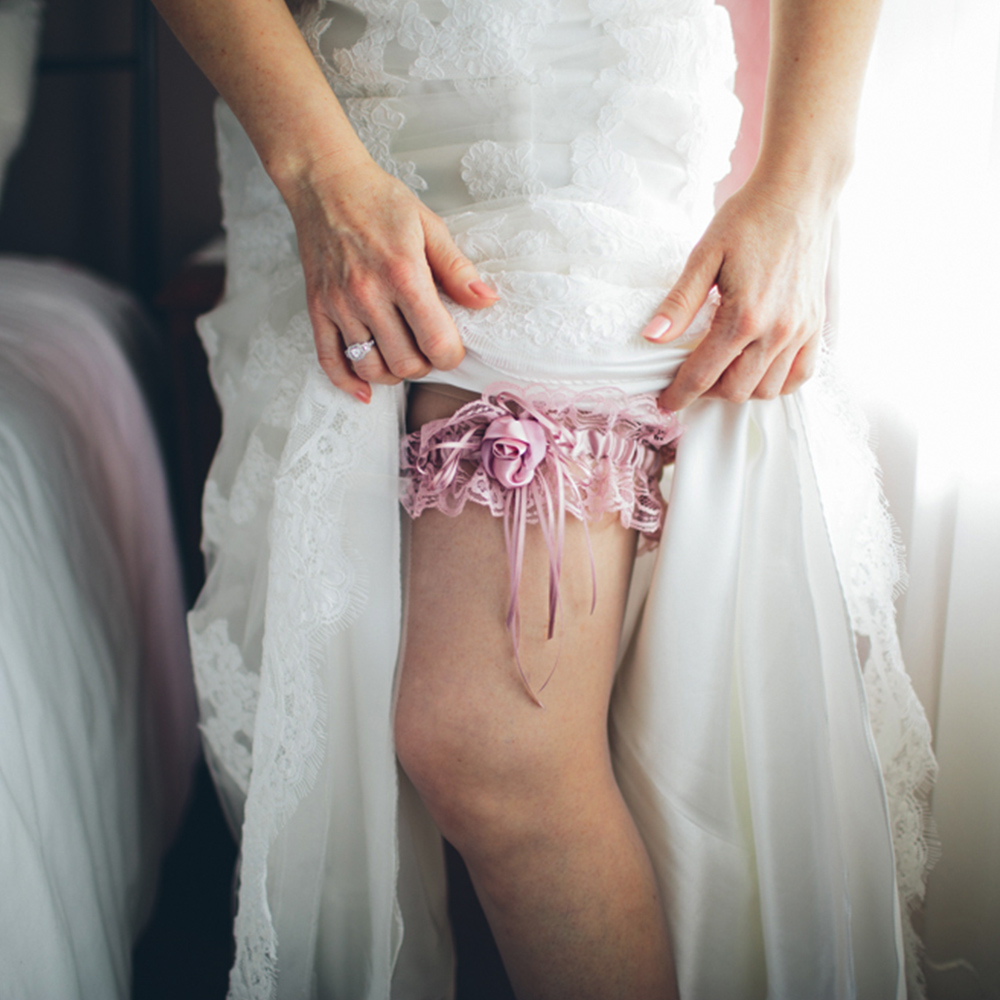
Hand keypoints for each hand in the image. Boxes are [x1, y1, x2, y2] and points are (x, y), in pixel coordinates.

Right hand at [284, 155, 496, 402]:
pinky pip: (330, 360)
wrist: (325, 184)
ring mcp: (339, 305)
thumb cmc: (380, 202)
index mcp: (403, 274)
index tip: (453, 348)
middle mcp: (368, 294)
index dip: (451, 356)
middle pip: (405, 363)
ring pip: (370, 368)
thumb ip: (458, 269)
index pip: (435, 342)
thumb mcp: (429, 226)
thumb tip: (486, 301)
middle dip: (425, 366)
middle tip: (429, 350)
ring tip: (402, 357)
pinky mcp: (317, 309)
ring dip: (392, 374)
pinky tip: (365, 389)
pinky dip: (348, 382)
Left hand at [642, 179, 833, 411]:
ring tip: (722, 372)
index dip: (680, 394)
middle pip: (736, 390)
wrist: (799, 192)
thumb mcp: (704, 255)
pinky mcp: (816, 324)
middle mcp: (777, 331)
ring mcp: (801, 330)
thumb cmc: (749, 217)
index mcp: (744, 317)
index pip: (703, 375)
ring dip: (741, 389)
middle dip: (708, 392)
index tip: (666, 402)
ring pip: (769, 389)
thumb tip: (651, 336)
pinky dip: (779, 382)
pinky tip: (758, 369)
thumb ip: (680, 302)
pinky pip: (802, 374)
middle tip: (691, 378)